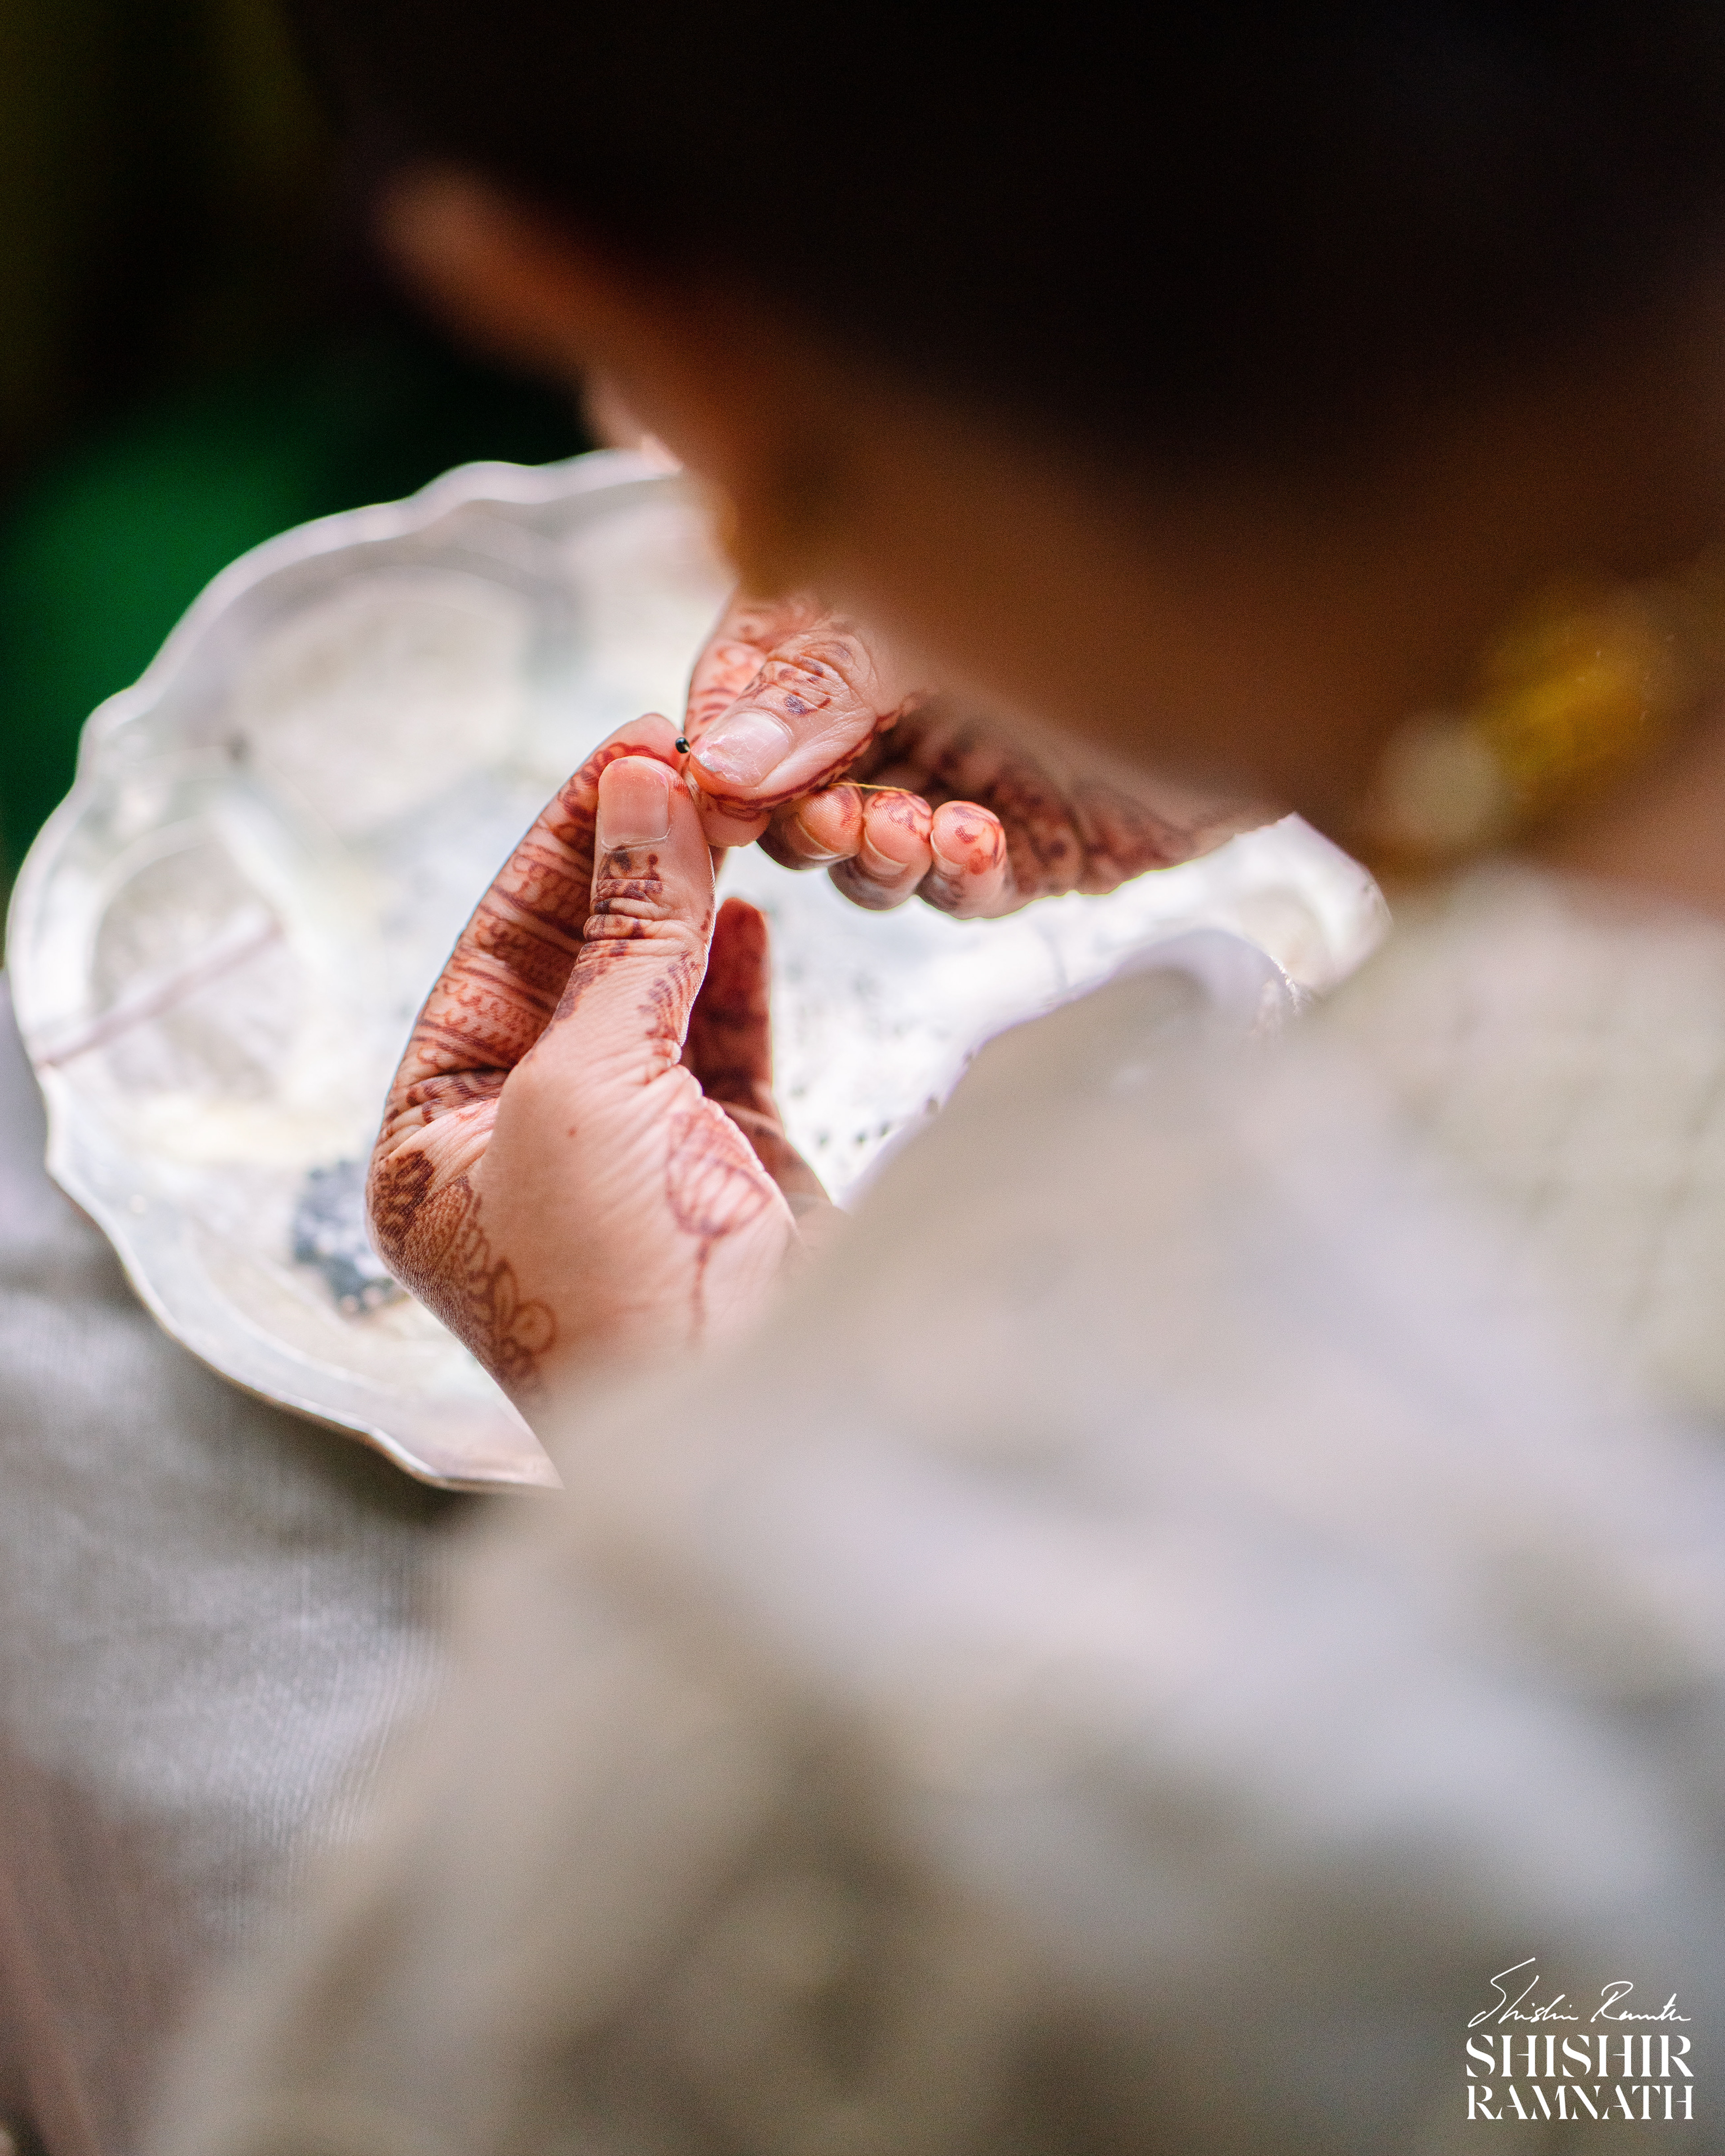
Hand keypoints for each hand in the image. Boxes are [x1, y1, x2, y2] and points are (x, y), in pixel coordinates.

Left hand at [368, 717, 828, 1403]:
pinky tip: (750, 913)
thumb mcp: (587, 1089)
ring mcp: (626, 1157)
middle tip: (689, 759)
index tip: (626, 748)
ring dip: (687, 908)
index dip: (559, 848)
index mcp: (435, 1142)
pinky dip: (738, 978)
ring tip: (731, 811)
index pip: (492, 956)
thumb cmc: (620, 1282)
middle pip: (572, 968)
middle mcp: (522, 1146)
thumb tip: (646, 787)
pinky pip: (722, 1047)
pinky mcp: (718, 1168)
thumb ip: (623, 942)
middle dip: (627, 866)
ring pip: (653, 998)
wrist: (748, 1416)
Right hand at [681, 591, 1264, 915]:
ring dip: (873, 853)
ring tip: (903, 828)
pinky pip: (969, 888)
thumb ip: (820, 680)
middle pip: (799, 792)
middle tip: (816, 818)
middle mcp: (910, 707)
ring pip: (875, 856)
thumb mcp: (931, 600)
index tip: (709, 788)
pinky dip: (957, 877)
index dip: (724, 750)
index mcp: (863, 622)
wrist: (1289, 612)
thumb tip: (721, 764)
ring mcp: (974, 780)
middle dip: (799, 816)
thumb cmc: (1111, 566)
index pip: (750, 698)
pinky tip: (971, 841)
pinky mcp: (1044, 847)